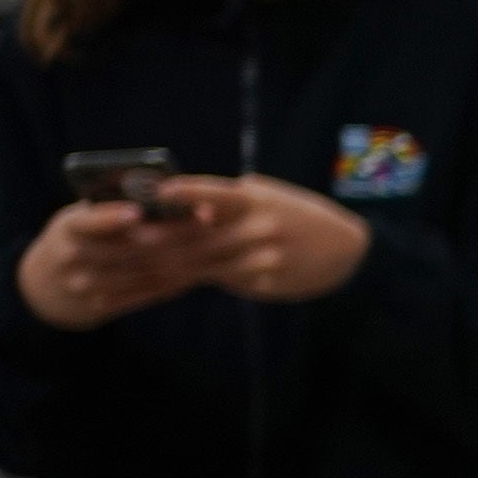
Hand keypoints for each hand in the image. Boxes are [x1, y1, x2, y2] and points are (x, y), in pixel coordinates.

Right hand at [14, 197, 226, 330]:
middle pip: (123, 249)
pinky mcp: (100, 306)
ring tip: (208, 248)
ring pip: (137, 274)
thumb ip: (111, 206)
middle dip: (167, 235)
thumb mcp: (83, 218)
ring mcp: (85, 285)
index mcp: (68, 227)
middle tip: (203, 224)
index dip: (112, 217)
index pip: (87, 221)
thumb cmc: (79, 237)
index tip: (138, 212)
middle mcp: (72, 257)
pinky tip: (192, 275)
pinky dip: (168, 285)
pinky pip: (139, 296)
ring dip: (176, 262)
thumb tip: (160, 189)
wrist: (46, 285)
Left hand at [156, 176, 370, 304]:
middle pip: (198, 237)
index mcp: (258, 201)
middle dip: (160, 240)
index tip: (155, 192)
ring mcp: (261, 260)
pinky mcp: (264, 284)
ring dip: (169, 266)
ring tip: (139, 265)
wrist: (349, 253)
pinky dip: (198, 279)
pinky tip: (174, 281)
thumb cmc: (303, 216)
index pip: (214, 193)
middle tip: (127, 240)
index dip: (184, 192)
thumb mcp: (272, 197)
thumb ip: (232, 202)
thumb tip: (189, 210)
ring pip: (204, 265)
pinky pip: (223, 282)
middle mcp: (259, 229)